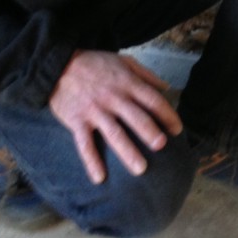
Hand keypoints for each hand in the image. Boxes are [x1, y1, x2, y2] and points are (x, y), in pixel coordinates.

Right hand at [48, 49, 183, 183]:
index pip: (153, 100)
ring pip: (114, 134)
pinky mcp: (77, 121)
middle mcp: (113, 97)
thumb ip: (146, 74)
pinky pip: (85, 144)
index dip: (167, 115)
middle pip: (136, 117)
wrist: (59, 64)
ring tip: (141, 169)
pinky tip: (100, 178)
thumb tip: (166, 88)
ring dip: (128, 152)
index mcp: (127, 83)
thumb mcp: (124, 60)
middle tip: (162, 146)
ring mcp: (95, 110)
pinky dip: (92, 161)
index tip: (177, 129)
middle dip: (150, 133)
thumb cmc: (95, 63)